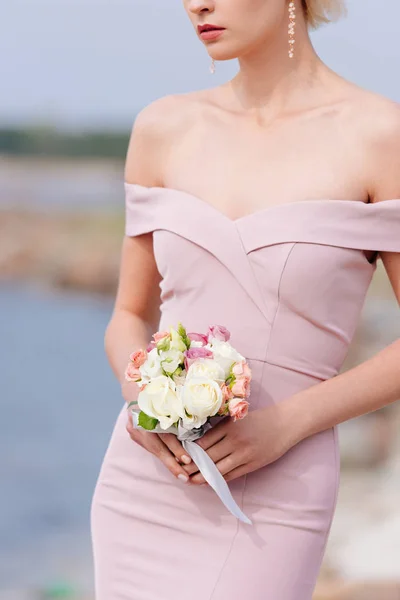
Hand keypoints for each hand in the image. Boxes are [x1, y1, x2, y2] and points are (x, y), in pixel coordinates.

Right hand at [123, 380, 192, 482]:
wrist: (135, 383)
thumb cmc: (159, 386)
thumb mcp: (171, 395)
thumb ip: (180, 409)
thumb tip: (198, 425)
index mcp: (150, 410)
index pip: (164, 434)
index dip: (176, 448)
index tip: (188, 459)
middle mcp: (139, 420)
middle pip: (157, 445)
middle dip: (172, 462)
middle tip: (185, 476)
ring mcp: (133, 427)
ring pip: (153, 448)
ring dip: (168, 461)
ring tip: (181, 474)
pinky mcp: (132, 431)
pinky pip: (149, 446)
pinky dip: (161, 454)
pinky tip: (172, 463)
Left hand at [181, 403, 297, 484]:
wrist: (284, 423)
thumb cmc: (259, 419)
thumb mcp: (237, 419)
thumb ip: (220, 429)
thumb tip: (199, 442)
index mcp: (228, 427)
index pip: (203, 443)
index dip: (190, 452)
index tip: (179, 457)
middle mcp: (234, 441)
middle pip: (208, 458)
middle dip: (192, 467)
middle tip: (179, 472)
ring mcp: (244, 454)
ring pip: (218, 469)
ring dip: (203, 477)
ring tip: (191, 481)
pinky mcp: (252, 465)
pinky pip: (231, 475)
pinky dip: (219, 480)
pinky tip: (210, 482)